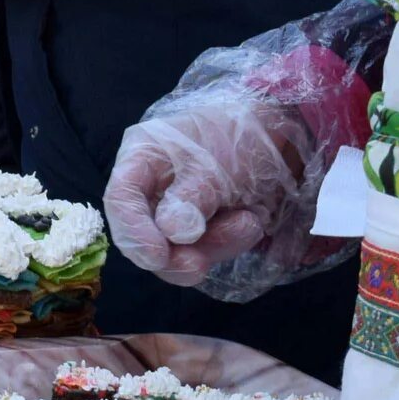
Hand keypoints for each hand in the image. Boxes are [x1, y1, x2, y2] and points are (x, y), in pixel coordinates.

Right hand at [102, 108, 302, 286]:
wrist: (278, 135)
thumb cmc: (239, 136)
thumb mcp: (216, 162)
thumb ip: (192, 196)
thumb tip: (173, 232)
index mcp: (142, 158)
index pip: (120, 199)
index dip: (134, 232)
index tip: (158, 257)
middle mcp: (150, 188)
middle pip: (144, 235)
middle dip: (176, 254)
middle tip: (201, 264)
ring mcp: (173, 212)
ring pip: (176, 251)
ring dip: (214, 246)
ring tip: (249, 221)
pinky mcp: (198, 229)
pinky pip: (203, 252)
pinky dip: (228, 244)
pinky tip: (251, 220)